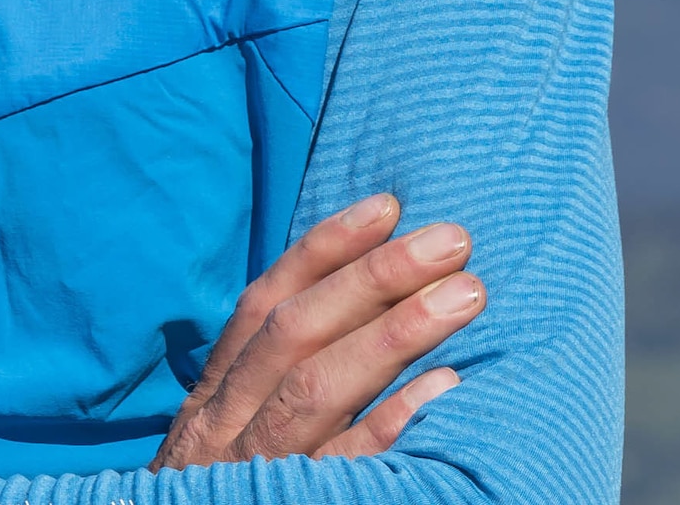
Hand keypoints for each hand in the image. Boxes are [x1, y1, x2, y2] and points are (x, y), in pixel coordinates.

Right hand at [153, 194, 482, 466]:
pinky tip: (448, 389)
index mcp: (214, 400)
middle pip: (297, 334)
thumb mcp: (224, 443)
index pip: (266, 304)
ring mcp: (257, 472)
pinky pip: (344, 468)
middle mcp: (226, 427)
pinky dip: (392, 423)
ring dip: (395, 333)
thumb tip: (345, 314)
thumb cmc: (217, 503)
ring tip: (465, 294)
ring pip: (317, 388)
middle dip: (375, 276)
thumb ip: (265, 385)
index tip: (387, 204)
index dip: (324, 249)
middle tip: (452, 239)